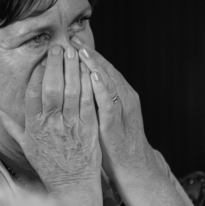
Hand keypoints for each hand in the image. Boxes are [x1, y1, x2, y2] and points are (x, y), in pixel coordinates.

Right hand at [0, 45, 100, 194]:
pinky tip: (90, 71)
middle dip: (55, 65)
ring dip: (73, 70)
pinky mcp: (89, 129)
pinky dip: (89, 86)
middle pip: (51, 88)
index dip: (37, 74)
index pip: (33, 94)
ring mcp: (71, 127)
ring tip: (75, 52)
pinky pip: (89, 103)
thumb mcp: (25, 146)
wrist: (72, 186)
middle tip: (59, 47)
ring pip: (72, 92)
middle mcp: (51, 125)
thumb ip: (10, 125)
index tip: (42, 58)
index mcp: (35, 127)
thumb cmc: (49, 166)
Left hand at [72, 38, 155, 184]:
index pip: (101, 70)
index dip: (86, 55)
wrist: (133, 167)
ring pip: (108, 82)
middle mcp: (123, 97)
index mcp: (118, 95)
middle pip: (104, 70)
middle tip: (73, 38)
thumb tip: (75, 84)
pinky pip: (110, 102)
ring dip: (95, 65)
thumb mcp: (103, 116)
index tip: (71, 41)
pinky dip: (102, 88)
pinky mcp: (117, 123)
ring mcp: (122, 109)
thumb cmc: (113, 142)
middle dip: (88, 54)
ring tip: (82, 51)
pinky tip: (94, 76)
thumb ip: (93, 100)